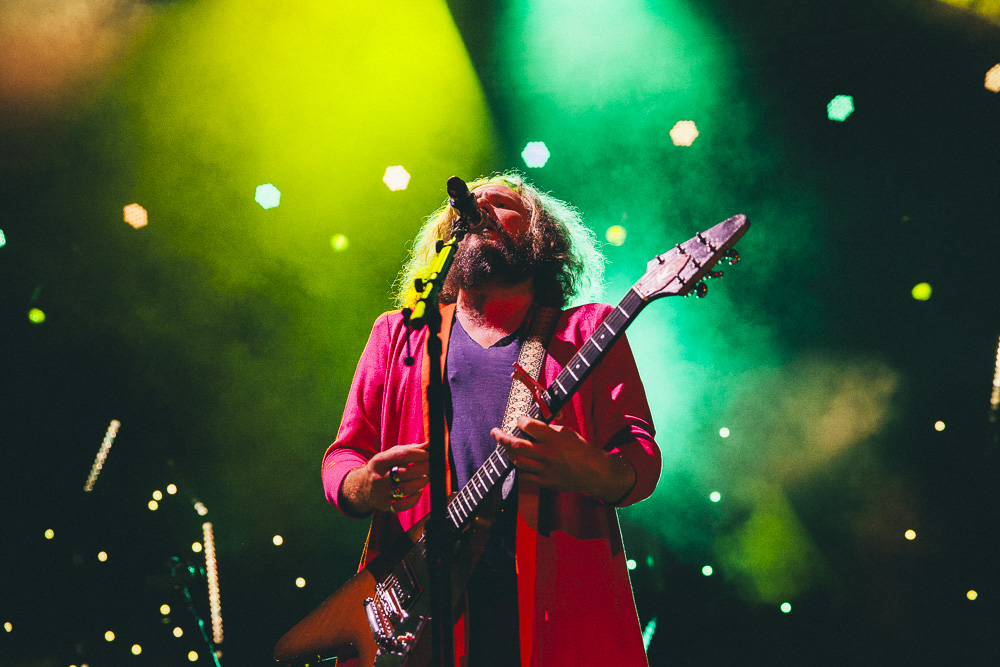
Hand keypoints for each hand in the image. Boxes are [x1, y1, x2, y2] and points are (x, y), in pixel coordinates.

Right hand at [343, 442, 428, 513]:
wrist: (362, 486)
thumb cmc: (383, 467)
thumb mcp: (391, 455)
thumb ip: (410, 449)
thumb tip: (429, 445)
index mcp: (379, 461)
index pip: (402, 455)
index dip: (418, 454)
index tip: (429, 454)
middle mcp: (378, 477)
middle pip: (405, 473)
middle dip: (423, 468)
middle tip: (432, 466)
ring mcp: (380, 493)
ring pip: (405, 489)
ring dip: (420, 482)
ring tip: (425, 477)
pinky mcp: (384, 505)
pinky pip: (402, 505)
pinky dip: (414, 498)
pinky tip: (418, 491)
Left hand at [491, 416, 635, 502]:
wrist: (593, 471)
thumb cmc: (581, 449)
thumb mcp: (567, 432)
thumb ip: (548, 429)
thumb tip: (531, 426)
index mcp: (552, 438)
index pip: (527, 426)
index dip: (520, 421)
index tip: (519, 420)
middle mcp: (546, 453)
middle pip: (515, 445)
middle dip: (501, 437)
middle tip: (495, 433)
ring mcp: (544, 469)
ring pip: (517, 461)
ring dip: (509, 453)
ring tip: (506, 448)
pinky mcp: (544, 482)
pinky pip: (524, 476)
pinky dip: (520, 469)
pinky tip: (520, 463)